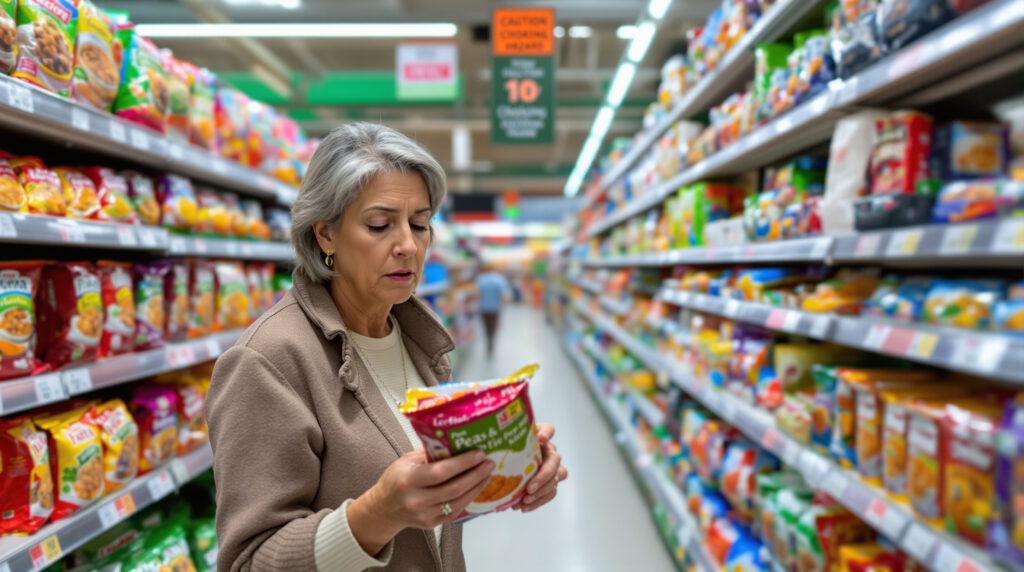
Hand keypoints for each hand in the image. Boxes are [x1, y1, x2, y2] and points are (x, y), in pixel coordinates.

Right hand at [348, 449, 493, 554]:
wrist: (384, 509)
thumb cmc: (395, 480)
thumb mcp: (406, 461)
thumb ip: (428, 453)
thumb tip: (454, 441)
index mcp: (408, 480)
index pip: (440, 472)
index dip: (462, 463)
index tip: (478, 454)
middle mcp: (416, 500)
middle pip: (453, 489)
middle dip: (475, 475)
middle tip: (488, 463)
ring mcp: (424, 515)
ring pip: (457, 502)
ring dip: (476, 487)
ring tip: (487, 474)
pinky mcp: (431, 524)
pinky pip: (455, 511)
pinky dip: (468, 499)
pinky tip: (477, 487)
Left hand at [514, 422, 566, 512]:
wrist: (503, 467)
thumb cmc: (505, 455)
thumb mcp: (505, 446)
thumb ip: (509, 440)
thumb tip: (521, 441)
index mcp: (539, 439)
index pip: (548, 429)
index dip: (547, 433)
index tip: (542, 438)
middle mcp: (549, 452)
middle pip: (554, 462)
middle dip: (543, 477)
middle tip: (529, 488)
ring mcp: (551, 469)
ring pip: (554, 480)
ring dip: (541, 493)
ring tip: (525, 501)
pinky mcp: (549, 484)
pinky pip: (550, 493)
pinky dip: (538, 502)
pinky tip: (524, 507)